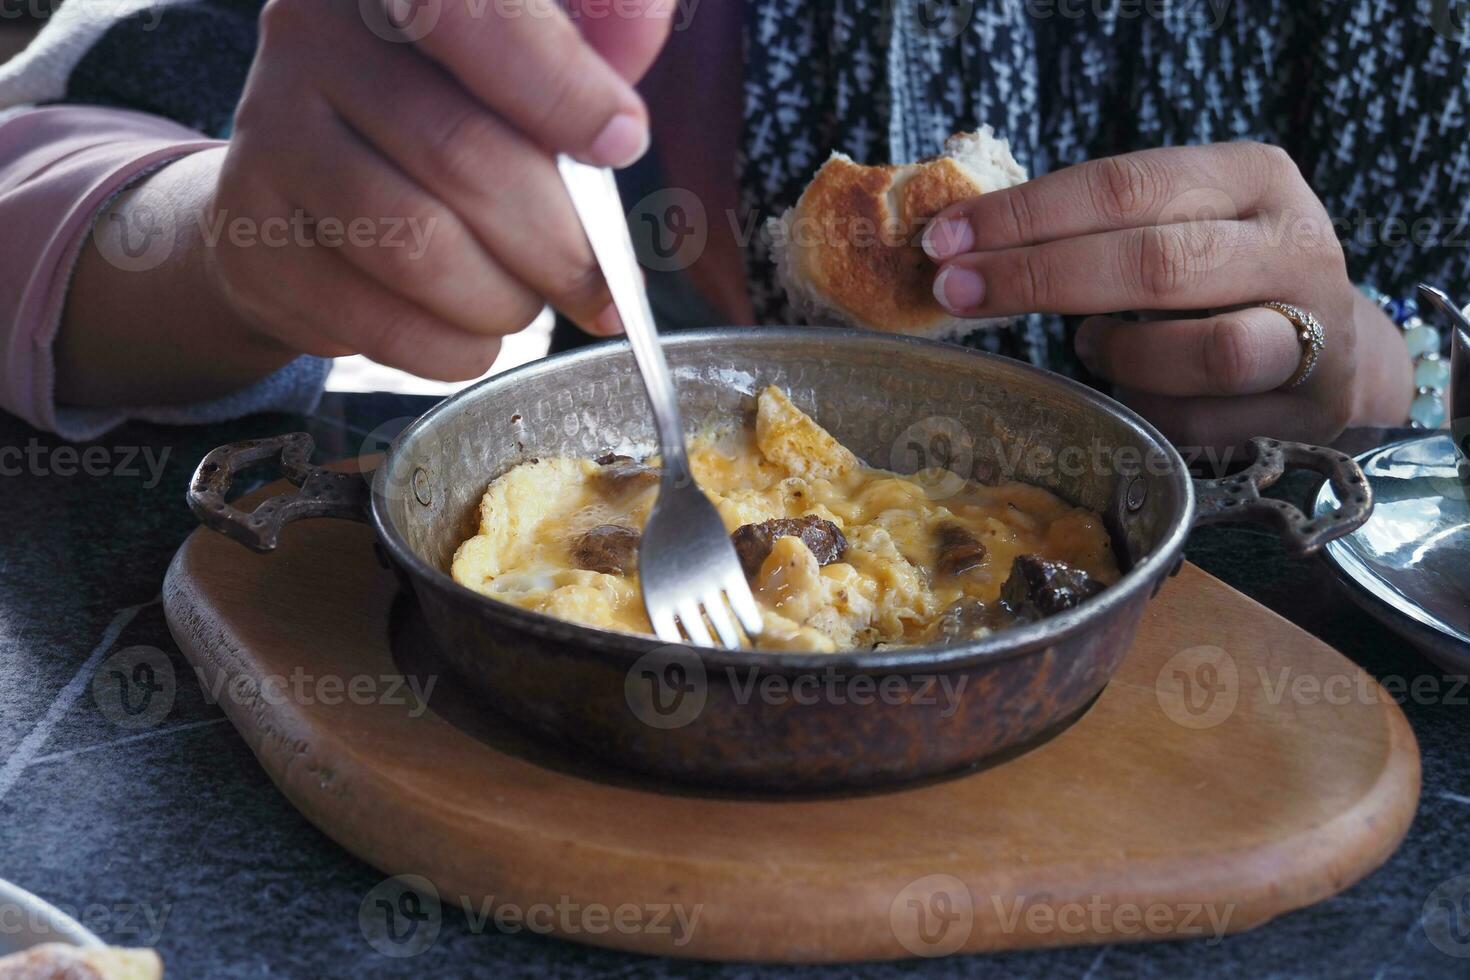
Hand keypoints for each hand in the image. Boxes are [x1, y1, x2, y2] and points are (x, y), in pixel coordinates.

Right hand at [207, 0, 672, 379]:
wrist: (303, 189)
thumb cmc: (441, 118)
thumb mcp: (517, 64)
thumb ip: (582, 62)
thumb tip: (622, 126)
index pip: (476, 16)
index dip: (561, 87)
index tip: (623, 142)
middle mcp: (311, 36)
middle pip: (462, 155)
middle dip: (559, 243)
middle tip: (604, 286)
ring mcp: (268, 135)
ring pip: (418, 247)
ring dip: (505, 302)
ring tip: (528, 306)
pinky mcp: (249, 235)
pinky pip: (377, 319)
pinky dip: (452, 347)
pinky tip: (474, 336)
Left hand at [921, 143, 1411, 448]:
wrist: (1334, 352)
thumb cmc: (1220, 278)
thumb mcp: (1175, 224)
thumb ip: (1093, 227)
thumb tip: (963, 249)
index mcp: (1252, 178)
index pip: (1127, 185)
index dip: (1028, 214)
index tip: (946, 237)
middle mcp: (1294, 245)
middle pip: (1157, 263)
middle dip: (1041, 278)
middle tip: (959, 291)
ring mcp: (1313, 332)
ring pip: (1207, 351)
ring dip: (1122, 354)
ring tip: (1091, 346)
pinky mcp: (1306, 411)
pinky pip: (1200, 423)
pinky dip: (1147, 410)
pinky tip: (1135, 392)